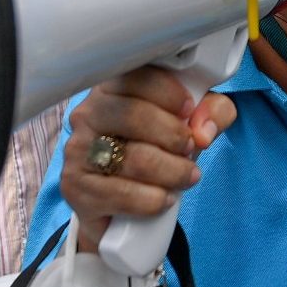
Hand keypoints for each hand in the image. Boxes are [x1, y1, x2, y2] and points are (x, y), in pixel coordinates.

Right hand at [59, 67, 236, 250]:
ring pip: (132, 158)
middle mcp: (88, 114)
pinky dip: (152, 199)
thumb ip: (211, 114)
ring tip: (187, 177)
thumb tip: (205, 129)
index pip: (134, 76)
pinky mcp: (75, 186)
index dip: (167, 92)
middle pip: (132, 115)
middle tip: (191, 148)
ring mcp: (77, 150)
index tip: (188, 109)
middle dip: (174, 135)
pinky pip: (121, 193)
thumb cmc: (154, 153)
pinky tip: (163, 198)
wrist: (118, 210)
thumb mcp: (191, 125)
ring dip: (172, 171)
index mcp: (112, 89)